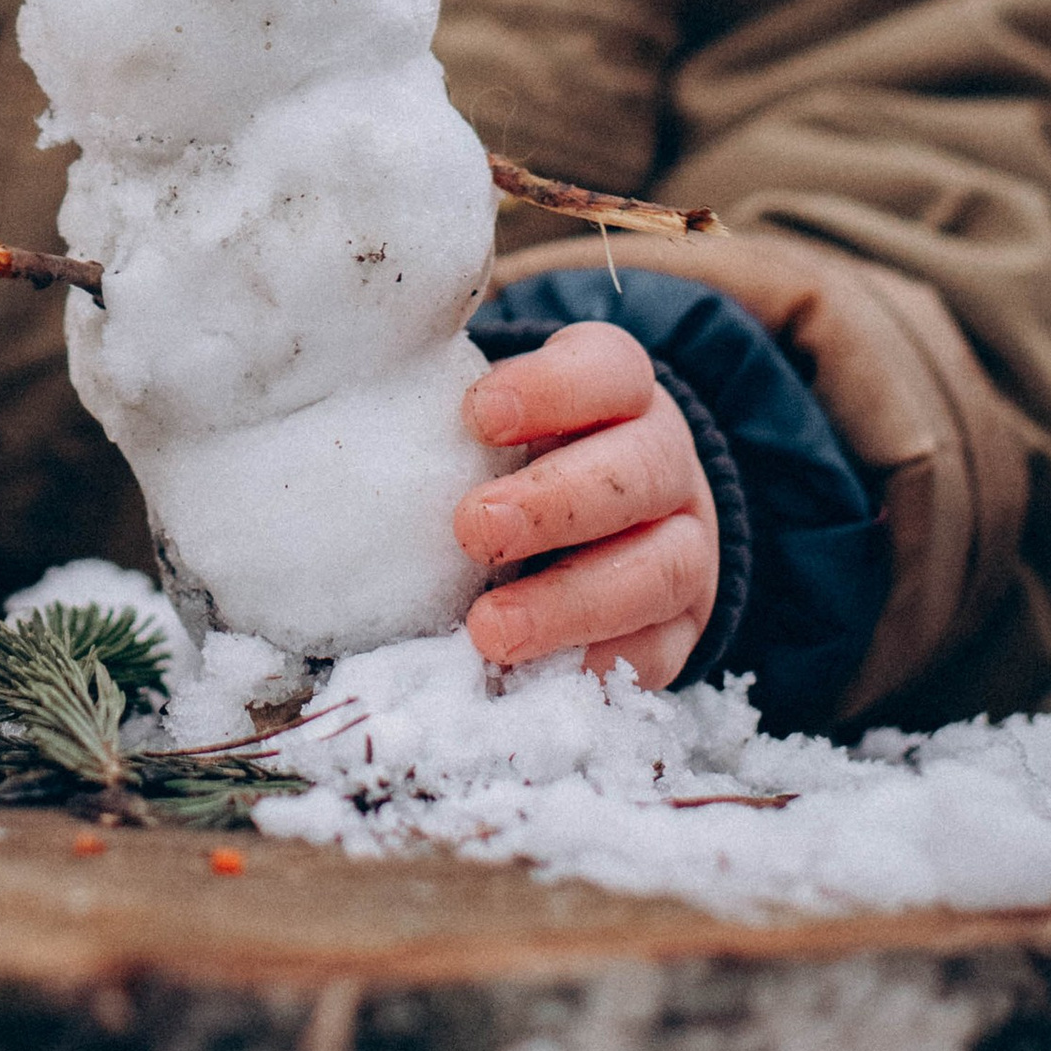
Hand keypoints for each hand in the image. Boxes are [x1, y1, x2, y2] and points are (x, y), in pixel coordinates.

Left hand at [455, 320, 718, 687]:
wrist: (611, 530)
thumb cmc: (524, 460)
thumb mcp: (501, 416)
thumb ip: (457, 414)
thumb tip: (365, 391)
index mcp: (621, 393)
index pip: (608, 371)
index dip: (552, 388)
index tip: (478, 414)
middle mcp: (664, 463)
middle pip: (641, 468)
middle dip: (555, 502)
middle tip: (473, 528)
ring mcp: (685, 547)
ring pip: (661, 568)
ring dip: (570, 603)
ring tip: (490, 630)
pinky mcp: (679, 628)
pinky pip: (654, 652)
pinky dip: (591, 667)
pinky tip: (533, 679)